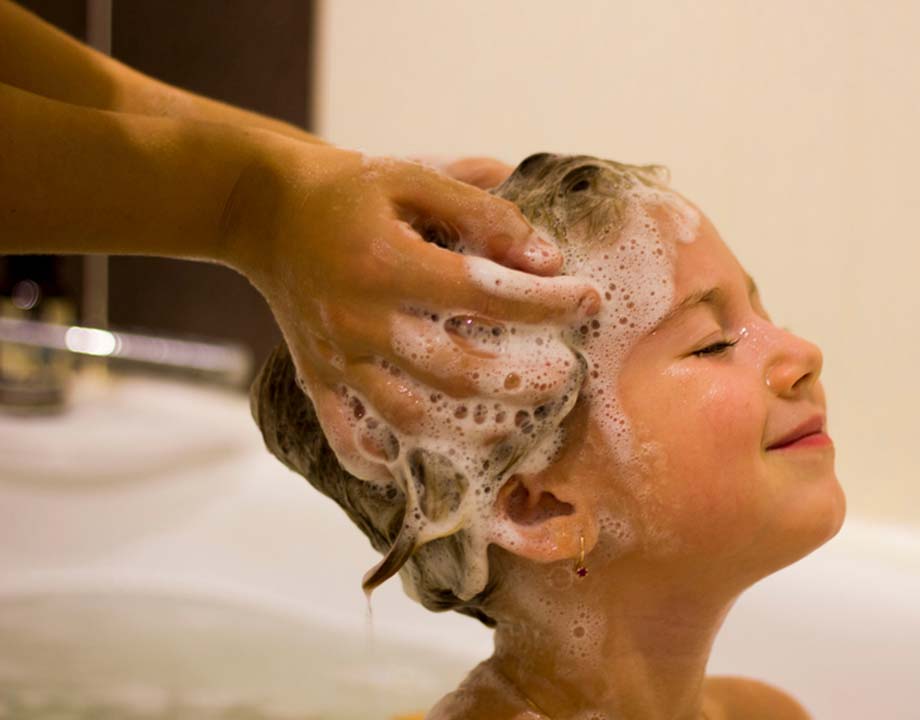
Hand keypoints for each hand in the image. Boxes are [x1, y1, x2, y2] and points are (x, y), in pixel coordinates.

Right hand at [226, 142, 598, 460]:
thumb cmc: (351, 191)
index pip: (485, 294)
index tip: (590, 300)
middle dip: (521, 379)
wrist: (265, 210)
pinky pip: (346, 435)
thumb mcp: (415, 178)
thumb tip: (546, 260)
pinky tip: (413, 468)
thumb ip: (482, 213)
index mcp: (388, 263)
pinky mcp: (318, 377)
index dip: (546, 301)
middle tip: (567, 373)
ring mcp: (338, 356)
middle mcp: (361, 319)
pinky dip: (378, 461)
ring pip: (409, 415)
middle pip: (455, 370)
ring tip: (515, 423)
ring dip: (469, 428)